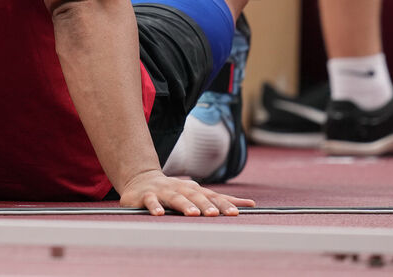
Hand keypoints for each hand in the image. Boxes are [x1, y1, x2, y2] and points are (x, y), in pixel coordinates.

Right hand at [117, 169, 255, 216]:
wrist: (141, 179)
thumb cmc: (176, 190)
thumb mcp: (198, 193)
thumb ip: (222, 200)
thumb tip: (251, 204)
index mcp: (194, 189)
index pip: (212, 196)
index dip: (223, 204)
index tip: (236, 213)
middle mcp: (180, 188)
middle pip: (195, 196)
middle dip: (206, 205)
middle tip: (215, 214)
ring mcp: (163, 191)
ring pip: (175, 198)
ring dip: (184, 205)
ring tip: (193, 213)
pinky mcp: (146, 196)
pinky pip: (151, 201)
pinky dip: (154, 207)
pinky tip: (159, 214)